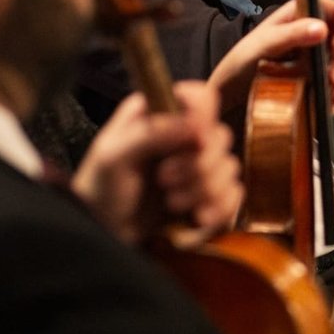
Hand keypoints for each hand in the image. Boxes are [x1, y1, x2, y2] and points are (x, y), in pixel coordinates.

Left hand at [72, 83, 243, 247]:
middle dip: (196, 165)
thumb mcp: (113, 156)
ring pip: (229, 167)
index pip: (201, 97)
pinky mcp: (207, 196)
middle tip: (163, 179)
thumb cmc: (100, 190)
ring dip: (202, 190)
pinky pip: (233, 194)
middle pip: (220, 136)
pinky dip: (218, 207)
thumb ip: (151, 133)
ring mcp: (197, 167)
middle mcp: (182, 135)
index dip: (204, 117)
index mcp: (160, 113)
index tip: (193, 140)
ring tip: (171, 203)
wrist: (103, 236)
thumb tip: (195, 124)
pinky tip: (196, 218)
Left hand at [209, 0, 333, 113]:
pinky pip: (329, 78)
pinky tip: (330, 102)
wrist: (230, 88)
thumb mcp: (266, 44)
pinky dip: (333, 91)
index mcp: (300, 13)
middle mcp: (309, 30)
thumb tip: (321, 28)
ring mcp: (311, 52)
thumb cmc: (242, 59)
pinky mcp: (310, 72)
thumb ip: (292, 34)